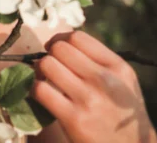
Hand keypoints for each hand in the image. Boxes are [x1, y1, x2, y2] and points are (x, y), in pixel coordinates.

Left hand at [31, 31, 156, 142]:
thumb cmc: (121, 113)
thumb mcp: (123, 82)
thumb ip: (99, 61)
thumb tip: (62, 42)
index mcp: (117, 67)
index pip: (77, 37)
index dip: (59, 40)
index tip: (55, 50)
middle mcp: (104, 80)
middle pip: (59, 49)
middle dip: (48, 55)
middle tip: (49, 67)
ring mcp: (89, 99)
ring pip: (47, 65)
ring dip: (39, 71)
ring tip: (44, 80)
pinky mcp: (74, 119)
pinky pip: (40, 91)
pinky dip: (34, 89)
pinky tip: (40, 95)